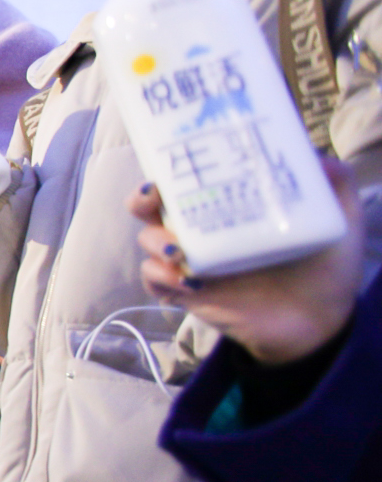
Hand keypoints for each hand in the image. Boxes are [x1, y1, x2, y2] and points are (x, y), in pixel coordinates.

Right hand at [131, 156, 363, 363]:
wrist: (318, 323)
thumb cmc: (325, 268)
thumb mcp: (339, 220)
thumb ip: (335, 184)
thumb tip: (318, 158)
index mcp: (230, 205)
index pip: (189, 178)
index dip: (169, 169)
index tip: (170, 166)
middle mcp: (204, 229)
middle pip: (153, 206)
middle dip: (143, 199)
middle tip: (153, 199)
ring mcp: (192, 261)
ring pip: (148, 241)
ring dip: (154, 240)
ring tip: (178, 251)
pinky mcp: (186, 293)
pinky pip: (154, 281)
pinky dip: (159, 277)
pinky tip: (185, 280)